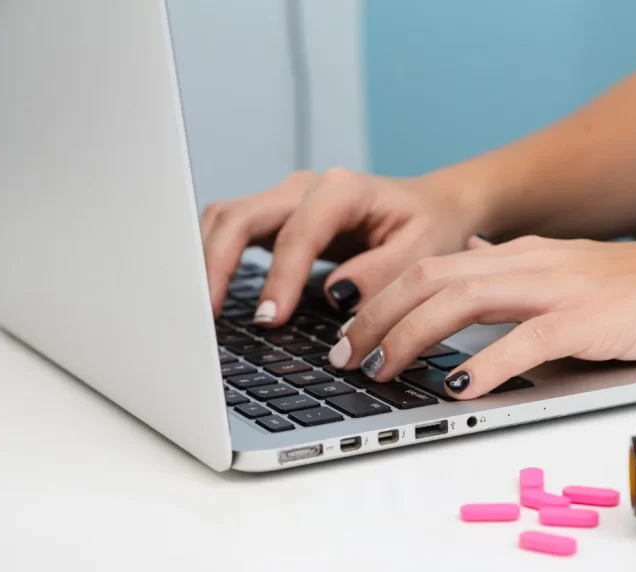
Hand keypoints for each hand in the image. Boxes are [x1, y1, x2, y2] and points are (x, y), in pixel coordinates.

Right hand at [200, 168, 484, 325]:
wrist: (435, 208)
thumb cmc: (432, 226)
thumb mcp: (425, 251)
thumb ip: (383, 273)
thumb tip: (336, 295)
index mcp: (344, 190)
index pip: (297, 232)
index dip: (278, 277)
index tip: (269, 319)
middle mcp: (307, 189)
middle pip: (241, 215)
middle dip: (217, 264)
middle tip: (208, 314)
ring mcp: (288, 202)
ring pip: (227, 219)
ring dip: (207, 259)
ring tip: (200, 308)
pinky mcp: (280, 221)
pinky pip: (235, 233)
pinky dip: (216, 259)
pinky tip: (212, 294)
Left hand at [329, 229, 635, 398]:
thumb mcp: (576, 276)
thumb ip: (523, 279)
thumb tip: (475, 277)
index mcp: (526, 256)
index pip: (433, 266)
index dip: (382, 297)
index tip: (351, 331)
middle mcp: (535, 262)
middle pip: (430, 277)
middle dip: (376, 316)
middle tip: (343, 356)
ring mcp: (564, 287)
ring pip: (463, 300)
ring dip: (410, 337)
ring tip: (379, 371)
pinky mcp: (595, 318)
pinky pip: (526, 339)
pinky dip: (483, 364)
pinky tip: (455, 389)